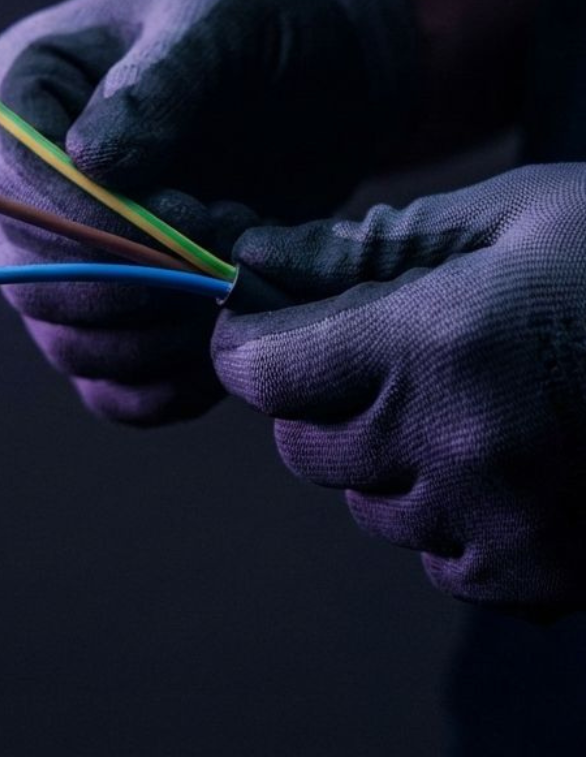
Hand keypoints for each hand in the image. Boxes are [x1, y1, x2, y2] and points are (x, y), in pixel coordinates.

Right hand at [0, 0, 415, 423]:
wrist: (315, 79)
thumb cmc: (264, 25)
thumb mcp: (220, 21)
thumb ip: (158, 83)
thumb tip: (90, 164)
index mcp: (27, 87)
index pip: (12, 179)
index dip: (90, 220)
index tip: (188, 218)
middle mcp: (29, 180)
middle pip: (30, 277)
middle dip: (131, 290)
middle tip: (222, 268)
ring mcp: (71, 251)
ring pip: (68, 341)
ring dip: (157, 340)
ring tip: (237, 286)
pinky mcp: (120, 305)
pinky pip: (110, 381)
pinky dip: (161, 388)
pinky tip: (220, 356)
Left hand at [212, 165, 585, 607]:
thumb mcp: (503, 215)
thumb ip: (368, 245)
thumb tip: (262, 255)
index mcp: (436, 342)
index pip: (266, 373)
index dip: (248, 346)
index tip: (256, 329)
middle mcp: (456, 445)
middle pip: (302, 445)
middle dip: (314, 399)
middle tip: (372, 355)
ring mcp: (503, 524)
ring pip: (364, 505)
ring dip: (380, 459)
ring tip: (454, 405)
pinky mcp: (544, 576)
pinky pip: (436, 559)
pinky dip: (441, 517)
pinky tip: (498, 461)